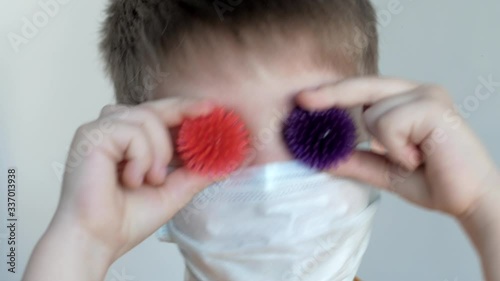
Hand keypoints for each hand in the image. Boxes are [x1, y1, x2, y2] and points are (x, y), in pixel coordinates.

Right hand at [57, 97, 215, 258]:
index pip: (159, 113)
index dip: (184, 108)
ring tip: (151, 179)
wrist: (99, 240)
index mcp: (128, 140)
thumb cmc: (126, 218)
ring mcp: (100, 130)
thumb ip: (197, 173)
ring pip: (147, 117)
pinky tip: (132, 179)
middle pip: (155, 107)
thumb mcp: (173, 191)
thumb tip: (228, 163)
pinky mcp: (91, 135)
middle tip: (205, 118)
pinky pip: (132, 132)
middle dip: (182, 115)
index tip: (211, 108)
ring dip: (159, 152)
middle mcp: (113, 129)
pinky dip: (141, 157)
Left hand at [298, 77, 498, 217]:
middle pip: (363, 87)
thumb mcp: (385, 170)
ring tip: (413, 158)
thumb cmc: (433, 182)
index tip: (304, 99)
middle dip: (332, 95)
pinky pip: (388, 125)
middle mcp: (418, 91)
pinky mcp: (433, 106)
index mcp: (409, 101)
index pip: (364, 91)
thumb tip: (323, 156)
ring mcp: (427, 95)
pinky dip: (396, 148)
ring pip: (373, 113)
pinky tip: (419, 157)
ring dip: (385, 145)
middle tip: (302, 100)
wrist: (469, 201)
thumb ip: (356, 160)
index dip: (334, 93)